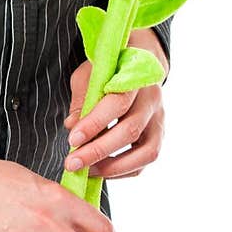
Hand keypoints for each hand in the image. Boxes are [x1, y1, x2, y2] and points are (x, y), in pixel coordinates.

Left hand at [63, 56, 164, 179]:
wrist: (138, 60)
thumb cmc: (109, 68)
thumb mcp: (90, 74)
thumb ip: (82, 99)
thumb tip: (72, 127)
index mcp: (135, 77)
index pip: (117, 104)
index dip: (95, 124)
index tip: (73, 139)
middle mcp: (152, 99)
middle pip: (130, 131)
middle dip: (98, 151)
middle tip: (72, 163)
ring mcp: (159, 120)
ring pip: (146, 152)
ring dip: (114, 167)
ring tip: (87, 171)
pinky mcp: (158, 136)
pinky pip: (146, 161)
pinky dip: (124, 171)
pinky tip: (101, 170)